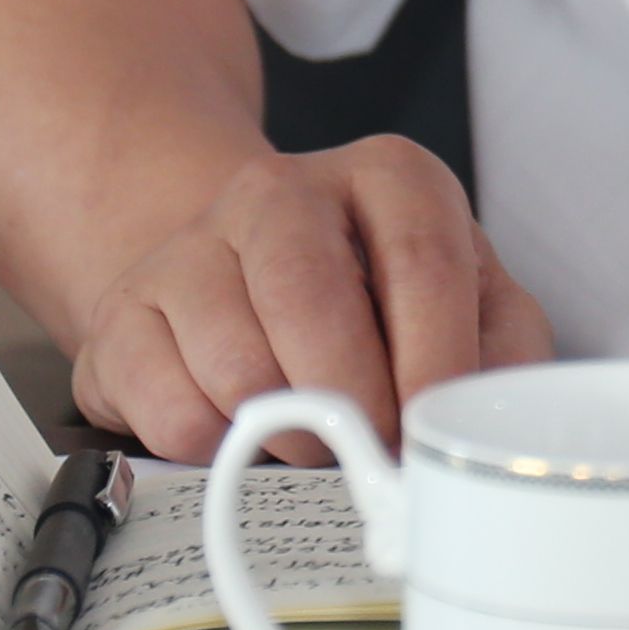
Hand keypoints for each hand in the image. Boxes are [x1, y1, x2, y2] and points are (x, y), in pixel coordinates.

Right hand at [64, 135, 552, 462]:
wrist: (251, 290)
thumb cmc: (381, 309)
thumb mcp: (468, 308)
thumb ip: (502, 352)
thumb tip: (489, 423)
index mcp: (389, 177)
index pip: (423, 259)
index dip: (435, 361)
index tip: (431, 429)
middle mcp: (283, 190)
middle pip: (311, 301)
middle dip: (350, 403)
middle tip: (370, 452)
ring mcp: (193, 243)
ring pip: (238, 365)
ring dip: (289, 435)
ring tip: (313, 441)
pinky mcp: (126, 311)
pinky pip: (172, 408)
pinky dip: (218, 449)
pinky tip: (242, 432)